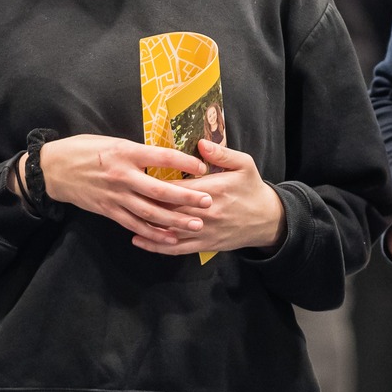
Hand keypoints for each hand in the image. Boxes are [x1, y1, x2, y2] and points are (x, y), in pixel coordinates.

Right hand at [40, 133, 212, 241]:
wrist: (53, 169)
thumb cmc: (84, 149)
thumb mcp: (112, 141)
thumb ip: (137, 151)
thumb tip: (165, 157)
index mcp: (126, 152)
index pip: (162, 157)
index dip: (184, 162)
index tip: (203, 168)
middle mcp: (122, 175)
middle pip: (160, 190)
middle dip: (187, 198)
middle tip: (208, 202)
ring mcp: (115, 196)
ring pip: (150, 212)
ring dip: (175, 221)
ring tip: (196, 224)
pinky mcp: (108, 210)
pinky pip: (134, 225)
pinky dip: (153, 233)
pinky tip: (169, 238)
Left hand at [131, 139, 285, 256]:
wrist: (268, 221)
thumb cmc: (253, 189)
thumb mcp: (244, 165)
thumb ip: (222, 153)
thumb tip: (200, 144)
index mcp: (214, 190)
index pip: (179, 187)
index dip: (158, 182)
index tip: (139, 175)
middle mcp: (207, 213)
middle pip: (170, 208)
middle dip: (147, 202)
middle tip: (125, 194)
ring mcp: (205, 231)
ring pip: (170, 230)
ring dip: (146, 225)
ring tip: (124, 216)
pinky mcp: (205, 245)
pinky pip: (177, 248)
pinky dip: (156, 246)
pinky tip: (139, 240)